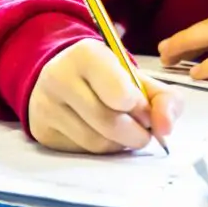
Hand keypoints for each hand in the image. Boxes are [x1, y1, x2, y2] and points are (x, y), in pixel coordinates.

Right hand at [29, 38, 183, 153]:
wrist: (62, 75)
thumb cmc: (108, 77)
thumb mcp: (138, 77)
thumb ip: (164, 98)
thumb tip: (165, 129)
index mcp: (87, 54)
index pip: (120, 94)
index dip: (140, 107)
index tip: (144, 108)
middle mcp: (59, 77)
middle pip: (109, 122)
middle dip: (136, 133)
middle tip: (143, 131)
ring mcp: (46, 106)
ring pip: (96, 141)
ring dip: (120, 144)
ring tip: (125, 131)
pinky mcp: (42, 131)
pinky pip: (82, 151)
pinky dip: (102, 149)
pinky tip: (104, 135)